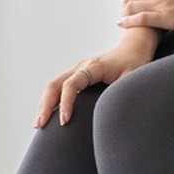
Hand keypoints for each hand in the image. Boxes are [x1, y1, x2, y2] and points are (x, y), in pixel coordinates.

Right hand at [35, 27, 162, 127]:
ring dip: (43, 104)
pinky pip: (57, 87)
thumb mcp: (134, 77)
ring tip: (39, 124)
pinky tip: (47, 116)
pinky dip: (49, 101)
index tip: (64, 121)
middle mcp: (81, 67)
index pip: (72, 84)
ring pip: (52, 85)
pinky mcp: (76, 75)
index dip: (66, 103)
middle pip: (54, 84)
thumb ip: (124, 91)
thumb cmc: (135, 63)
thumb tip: (116, 112)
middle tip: (41, 125)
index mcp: (94, 67)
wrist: (133, 48)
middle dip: (45, 105)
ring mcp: (76, 70)